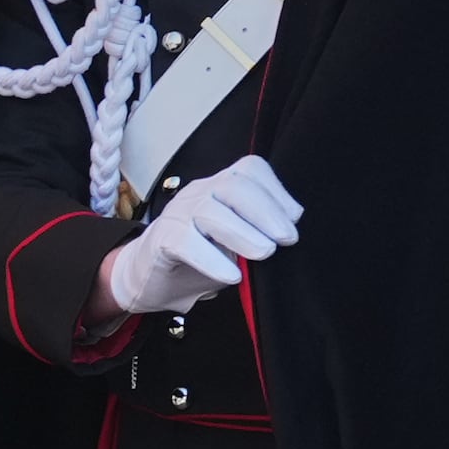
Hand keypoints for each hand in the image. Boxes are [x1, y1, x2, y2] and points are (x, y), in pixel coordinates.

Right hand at [95, 155, 302, 322]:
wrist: (153, 278)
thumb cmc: (203, 258)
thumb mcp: (240, 243)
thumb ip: (263, 233)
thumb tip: (295, 233)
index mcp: (221, 188)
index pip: (250, 170)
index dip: (277, 192)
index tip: (294, 221)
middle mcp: (199, 193)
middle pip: (233, 186)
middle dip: (265, 212)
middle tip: (285, 239)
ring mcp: (177, 214)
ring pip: (210, 211)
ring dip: (243, 234)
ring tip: (263, 254)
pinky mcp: (161, 239)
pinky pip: (185, 241)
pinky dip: (212, 258)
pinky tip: (232, 275)